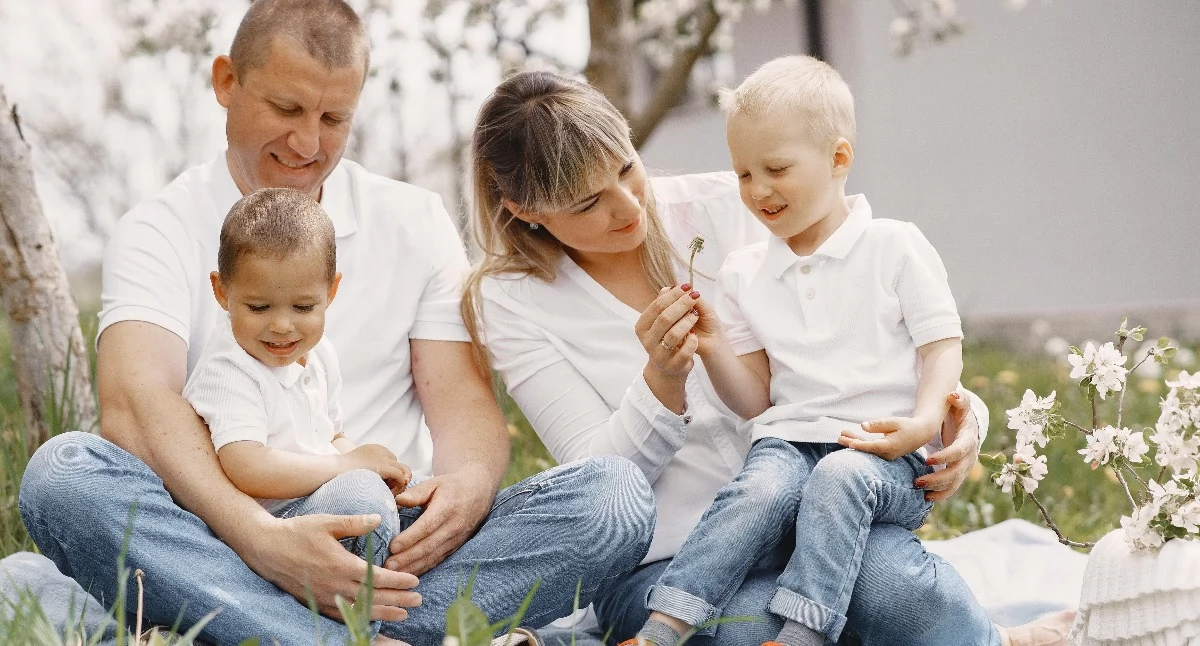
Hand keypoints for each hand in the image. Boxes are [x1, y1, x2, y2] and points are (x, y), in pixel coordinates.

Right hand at [242, 514, 420, 621]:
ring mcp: (325, 597)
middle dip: (398, 600)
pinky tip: (373, 618)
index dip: (398, 581)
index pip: (377, 577)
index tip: (415, 581)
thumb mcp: (326, 522)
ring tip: (404, 613)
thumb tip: (379, 519)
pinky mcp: (317, 602)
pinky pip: (343, 615)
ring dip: (385, 612)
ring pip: (360, 610)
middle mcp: (335, 585)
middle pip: (373, 597)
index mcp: (340, 565)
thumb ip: (354, 522)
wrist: (266, 549)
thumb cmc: (297, 532)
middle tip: (418, 600)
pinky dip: (361, 618)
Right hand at [341, 444, 411, 493]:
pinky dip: (398, 486)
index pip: (391, 460)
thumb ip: (369, 470)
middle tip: (388, 491)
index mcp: (374, 449)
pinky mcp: (384, 466)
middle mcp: (381, 450)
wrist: (332, 472)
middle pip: (398, 465)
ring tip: (389, 494)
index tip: (384, 485)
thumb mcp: (357, 467)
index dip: (390, 474)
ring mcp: (383, 457)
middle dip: (395, 478)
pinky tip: (390, 494)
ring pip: (402, 471)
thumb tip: (377, 480)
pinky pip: (400, 476)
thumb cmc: (340, 474)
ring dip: (398, 483)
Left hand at [386, 469, 494, 575]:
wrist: (479, 492)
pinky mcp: (456, 547)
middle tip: (388, 566)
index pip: (427, 526)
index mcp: (447, 508)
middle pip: (428, 546)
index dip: (410, 538)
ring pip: (433, 557)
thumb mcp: (435, 483)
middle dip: (407, 558)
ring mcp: (456, 539)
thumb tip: (398, 500)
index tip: (392, 546)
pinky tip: (409, 574)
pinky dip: (423, 569)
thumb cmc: (452, 487)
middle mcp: (454, 526)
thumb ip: (416, 492)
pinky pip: (438, 560)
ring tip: (394, 574)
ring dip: (413, 567)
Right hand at [635, 284, 702, 378]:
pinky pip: (684, 351)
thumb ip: (666, 304)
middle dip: (682, 304)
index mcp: (642, 327)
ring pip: (674, 334)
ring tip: (695, 315)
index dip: (673, 295)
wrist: (670, 368)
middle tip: (694, 296)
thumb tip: (670, 287)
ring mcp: (659, 355)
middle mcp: (647, 341)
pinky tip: (695, 335)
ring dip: (687, 321)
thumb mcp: (664, 321)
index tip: (687, 287)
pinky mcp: (673, 366)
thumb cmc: (667, 339)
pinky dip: (692, 341)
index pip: (657, 306)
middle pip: (665, 318)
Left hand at [839, 415, 939, 461]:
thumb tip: (863, 426)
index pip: (873, 446)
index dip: (861, 445)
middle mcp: (888, 453)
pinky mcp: (885, 454)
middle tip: (840, 437)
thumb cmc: (908, 426)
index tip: (850, 442)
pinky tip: (852, 439)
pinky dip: (861, 443)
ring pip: (868, 450)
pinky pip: (871, 450)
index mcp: (891, 446)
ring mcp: (886, 455)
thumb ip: (878, 424)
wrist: (921, 433)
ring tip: (841, 436)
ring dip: (855, 442)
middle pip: (867, 450)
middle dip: (852, 443)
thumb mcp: (894, 422)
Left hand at [915, 389, 981, 501]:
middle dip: (938, 478)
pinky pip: (952, 488)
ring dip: (937, 488)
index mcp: (968, 440)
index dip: (945, 456)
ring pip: (954, 482)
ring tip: (918, 488)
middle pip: (956, 472)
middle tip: (917, 481)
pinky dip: (941, 494)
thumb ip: (959, 399)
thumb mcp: (960, 404)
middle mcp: (969, 456)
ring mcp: (965, 467)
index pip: (959, 451)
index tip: (927, 459)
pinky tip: (926, 497)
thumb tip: (953, 395)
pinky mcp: (959, 474)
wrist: (966, 426)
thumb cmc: (960, 414)